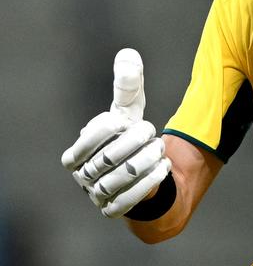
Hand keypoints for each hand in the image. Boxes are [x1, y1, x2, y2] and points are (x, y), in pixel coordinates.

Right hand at [61, 49, 170, 217]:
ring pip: (120, 181)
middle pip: (108, 159)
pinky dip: (149, 184)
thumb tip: (128, 55)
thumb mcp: (128, 108)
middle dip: (135, 142)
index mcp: (76, 152)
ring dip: (145, 162)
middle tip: (151, 132)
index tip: (126, 119)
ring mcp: (96, 195)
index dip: (113, 126)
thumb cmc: (126, 132)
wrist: (138, 169)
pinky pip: (128, 201)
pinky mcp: (113, 211)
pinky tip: (163, 169)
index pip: (93, 135)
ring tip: (160, 149)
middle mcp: (82, 176)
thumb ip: (127, 84)